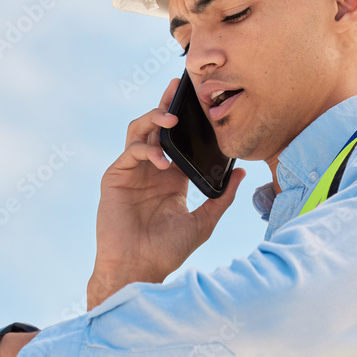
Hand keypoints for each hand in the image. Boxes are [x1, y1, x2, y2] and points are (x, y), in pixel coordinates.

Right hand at [88, 78, 246, 307]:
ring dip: (153, 119)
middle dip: (166, 105)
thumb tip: (241, 172)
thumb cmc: (167, 251)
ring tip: (171, 118)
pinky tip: (162, 161)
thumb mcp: (203, 222)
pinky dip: (146, 150)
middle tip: (178, 87)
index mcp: (171, 178)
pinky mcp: (115, 178)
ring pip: (139, 132)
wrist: (138, 269)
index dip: (185, 119)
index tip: (198, 100)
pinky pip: (130, 152)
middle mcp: (151, 170)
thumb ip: (222, 197)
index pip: (178, 139)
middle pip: (156, 127)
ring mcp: (131, 172)